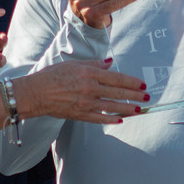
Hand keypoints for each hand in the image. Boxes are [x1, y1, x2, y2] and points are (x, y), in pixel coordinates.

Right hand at [17, 58, 147, 124]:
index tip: (142, 85)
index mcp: (89, 74)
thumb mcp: (74, 64)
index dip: (131, 82)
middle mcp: (90, 89)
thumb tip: (110, 63)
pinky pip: (99, 118)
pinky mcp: (80, 114)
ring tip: (139, 110)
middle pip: (118, 93)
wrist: (35, 93)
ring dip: (128, 109)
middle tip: (147, 98)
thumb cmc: (52, 75)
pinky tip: (120, 120)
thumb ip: (94, 65)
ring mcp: (86, 103)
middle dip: (135, 96)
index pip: (116, 78)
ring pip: (112, 106)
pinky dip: (110, 119)